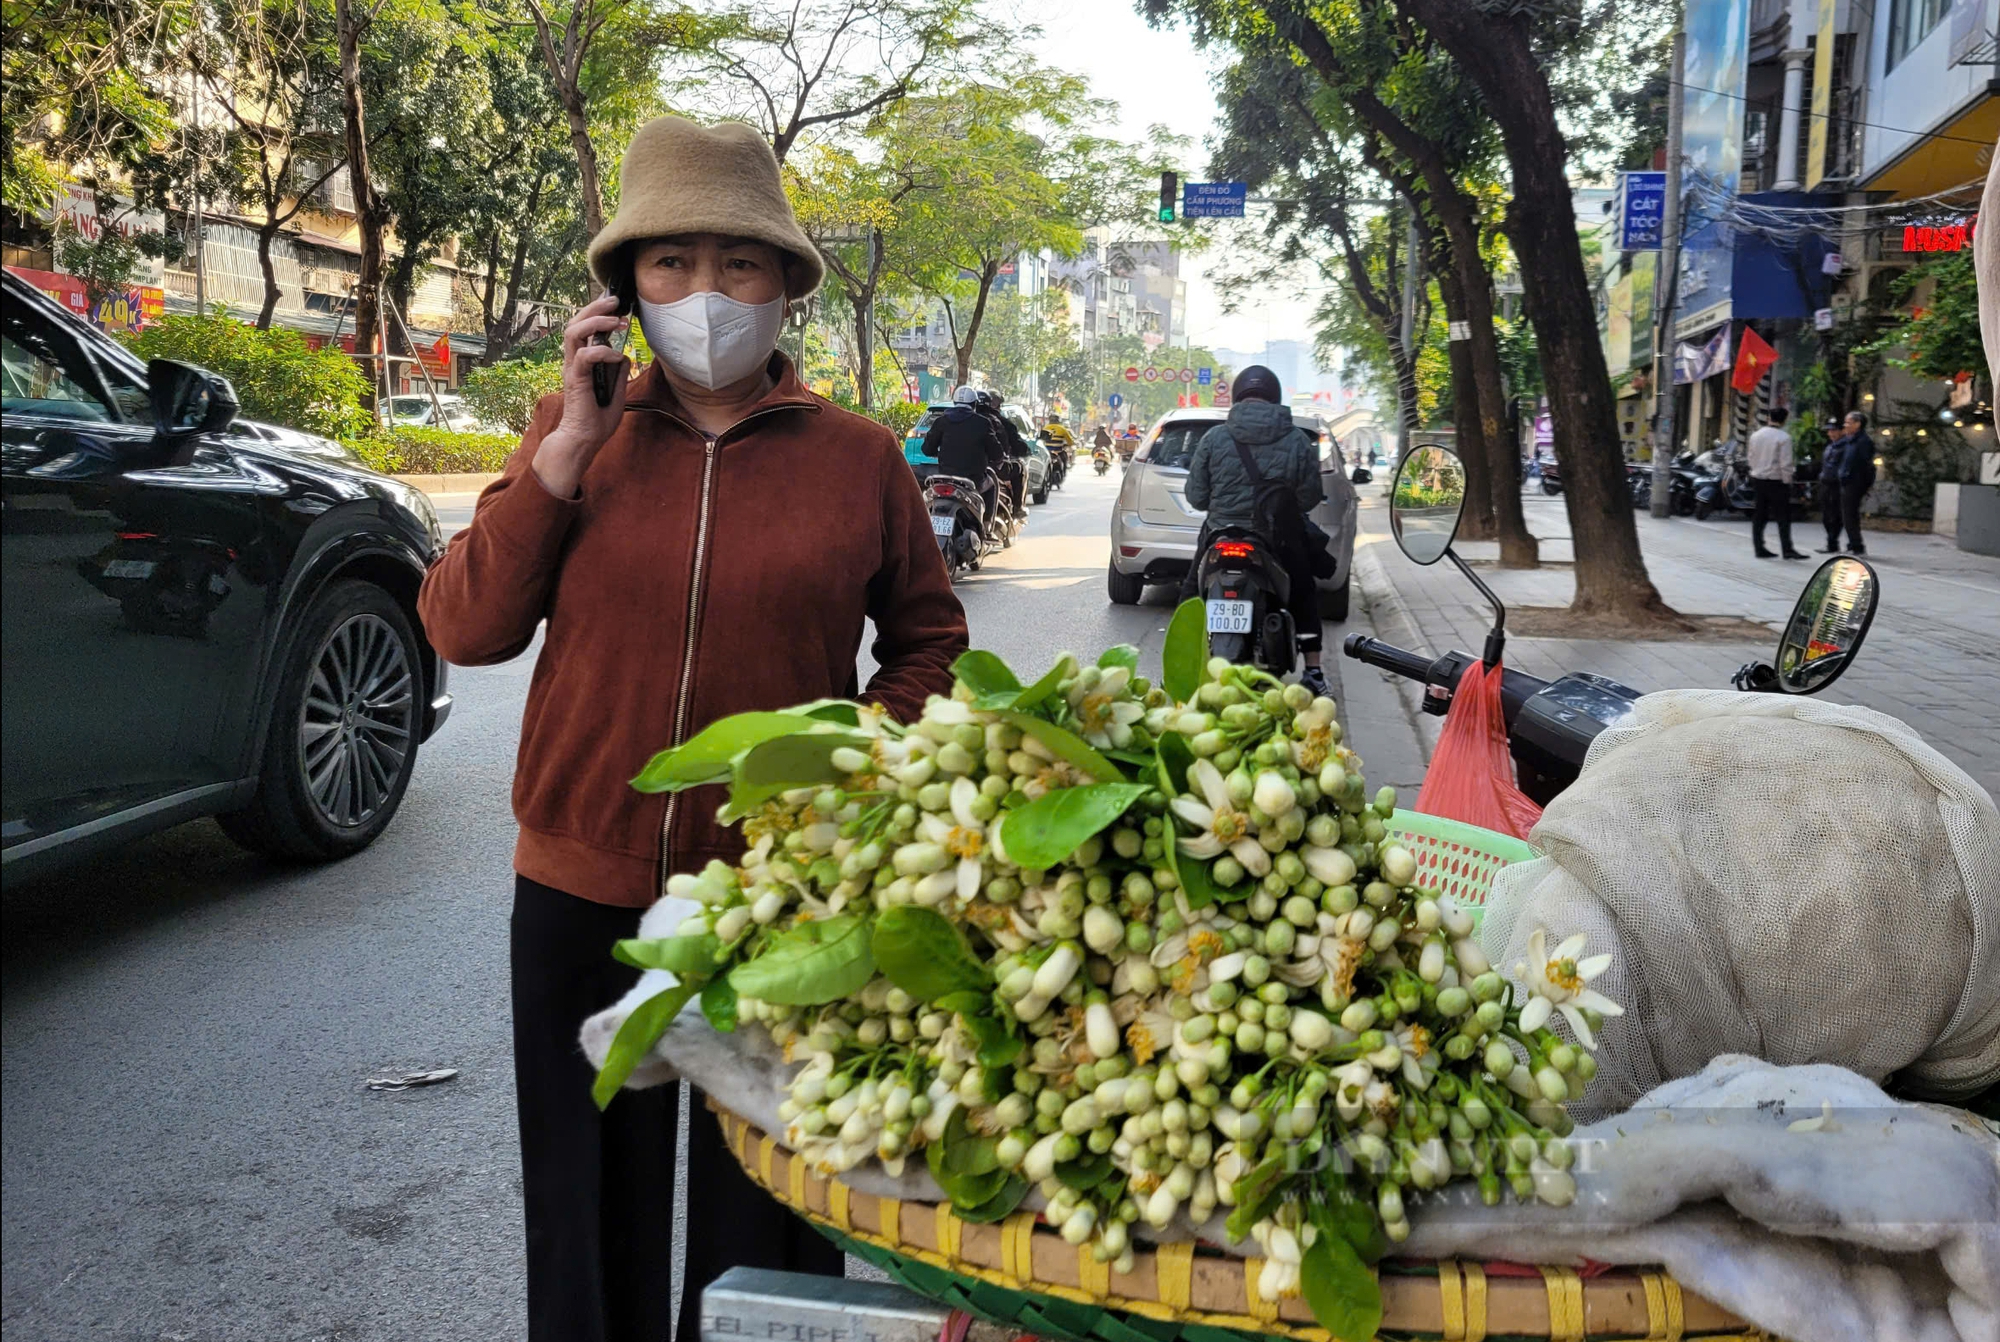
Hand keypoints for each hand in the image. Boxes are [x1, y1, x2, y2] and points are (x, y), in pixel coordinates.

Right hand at [532, 294, 629, 497]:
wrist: (583, 440)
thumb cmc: (596, 420)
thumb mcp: (616, 392)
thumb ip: (618, 373)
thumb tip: (624, 356)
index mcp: (582, 361)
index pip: (585, 328)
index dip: (598, 313)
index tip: (617, 307)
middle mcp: (574, 360)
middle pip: (576, 322)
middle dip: (595, 307)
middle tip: (616, 301)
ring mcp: (573, 368)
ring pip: (573, 331)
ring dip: (596, 322)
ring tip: (616, 320)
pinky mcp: (575, 379)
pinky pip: (585, 356)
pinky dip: (601, 351)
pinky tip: (614, 355)